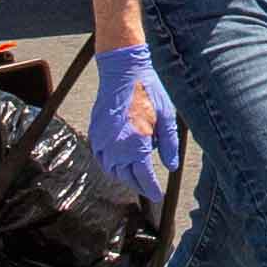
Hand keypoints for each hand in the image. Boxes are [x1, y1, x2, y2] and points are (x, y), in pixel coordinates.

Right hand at [88, 44, 182, 202]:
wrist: (121, 71)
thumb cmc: (146, 91)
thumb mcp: (167, 118)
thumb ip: (169, 145)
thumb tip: (171, 166)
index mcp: (136, 144)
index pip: (144, 177)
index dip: (152, 189)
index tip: (157, 196)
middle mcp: (117, 146)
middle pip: (126, 177)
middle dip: (138, 185)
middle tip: (148, 187)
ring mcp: (103, 140)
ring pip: (111, 170)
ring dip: (123, 176)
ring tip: (134, 176)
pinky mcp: (95, 133)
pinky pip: (101, 157)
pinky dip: (109, 164)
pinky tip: (118, 162)